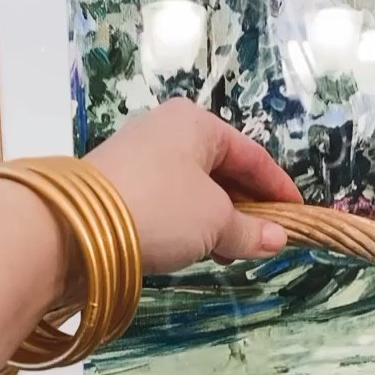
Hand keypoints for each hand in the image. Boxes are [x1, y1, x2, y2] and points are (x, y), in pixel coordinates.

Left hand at [83, 98, 302, 273]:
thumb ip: (250, 231)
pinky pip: (168, 202)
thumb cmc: (160, 209)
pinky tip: (193, 249)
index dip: (278, 188)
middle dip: (245, 207)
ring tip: (229, 252)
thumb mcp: (215, 222)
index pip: (251, 155)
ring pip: (193, 189)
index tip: (297, 216)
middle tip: (263, 240)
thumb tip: (278, 239)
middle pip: (221, 170)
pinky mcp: (118, 186)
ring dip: (216, 220)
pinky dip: (188, 224)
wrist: (77, 227)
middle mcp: (166, 130)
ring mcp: (138, 157)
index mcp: (196, 123)